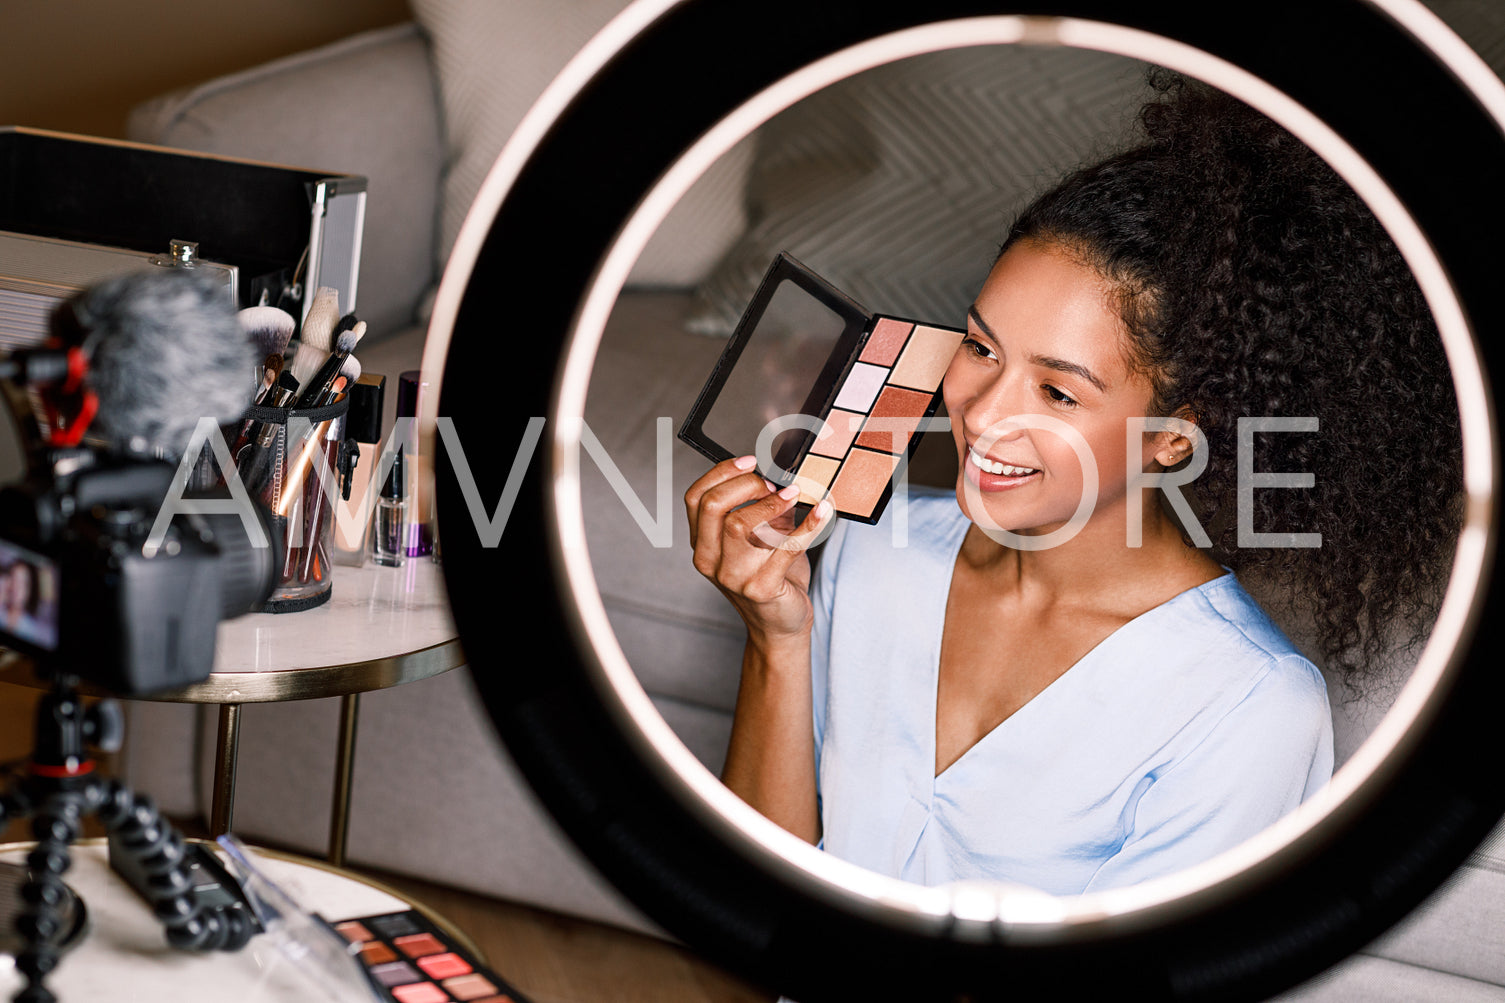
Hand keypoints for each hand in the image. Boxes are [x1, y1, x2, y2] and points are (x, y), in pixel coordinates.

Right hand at [685, 455, 832, 641]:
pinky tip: (823, 512)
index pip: (696, 498)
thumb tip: (781, 475)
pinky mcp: (761, 589)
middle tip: (774, 485)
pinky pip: (784, 548)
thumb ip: (762, 509)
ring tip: (795, 495)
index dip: (721, 473)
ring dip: (772, 504)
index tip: (750, 461)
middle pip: (714, 506)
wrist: (781, 624)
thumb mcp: (759, 539)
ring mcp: (733, 577)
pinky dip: (808, 525)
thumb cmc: (770, 577)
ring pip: (740, 525)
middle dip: (746, 485)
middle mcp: (710, 561)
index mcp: (703, 545)